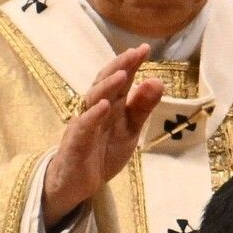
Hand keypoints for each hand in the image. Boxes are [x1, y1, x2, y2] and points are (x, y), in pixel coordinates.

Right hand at [42, 45, 163, 227]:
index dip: (131, 64)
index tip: (145, 48)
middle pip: (105, 83)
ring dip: (107, 87)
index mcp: (110, 105)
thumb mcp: (130, 129)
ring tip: (122, 74)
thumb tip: (158, 80)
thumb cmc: (103, 151)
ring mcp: (84, 125)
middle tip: (134, 53)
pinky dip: (93, 116)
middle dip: (119, 67)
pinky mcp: (75, 144)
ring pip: (92, 101)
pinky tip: (104, 106)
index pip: (120, 80)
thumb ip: (142, 107)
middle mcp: (95, 109)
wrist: (78, 184)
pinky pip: (83, 128)